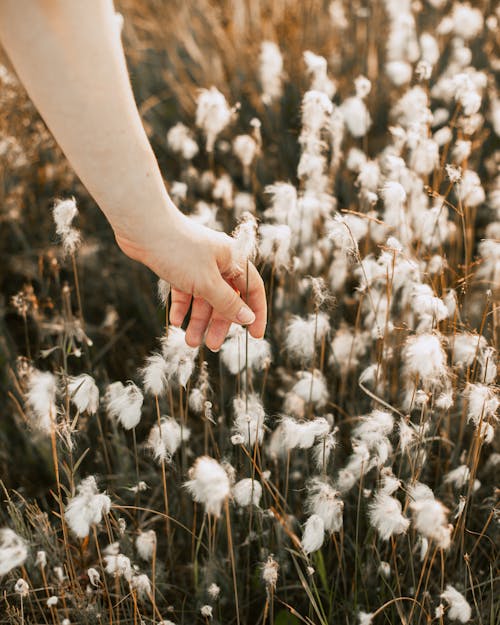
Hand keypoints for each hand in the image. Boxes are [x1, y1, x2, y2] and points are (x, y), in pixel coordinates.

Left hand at [115, 209, 266, 350]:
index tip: (255, 336)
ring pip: (203, 298)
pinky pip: (185, 292)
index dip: (256, 312)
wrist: (142, 227)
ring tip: (190, 342)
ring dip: (198, 320)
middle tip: (213, 345)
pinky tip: (176, 322)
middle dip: (219, 323)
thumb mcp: (206, 283)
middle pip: (226, 298)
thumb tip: (248, 319)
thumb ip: (228, 303)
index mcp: (233, 259)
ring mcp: (197, 264)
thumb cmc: (178, 250)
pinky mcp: (178, 266)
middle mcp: (218, 261)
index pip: (252, 289)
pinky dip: (182, 307)